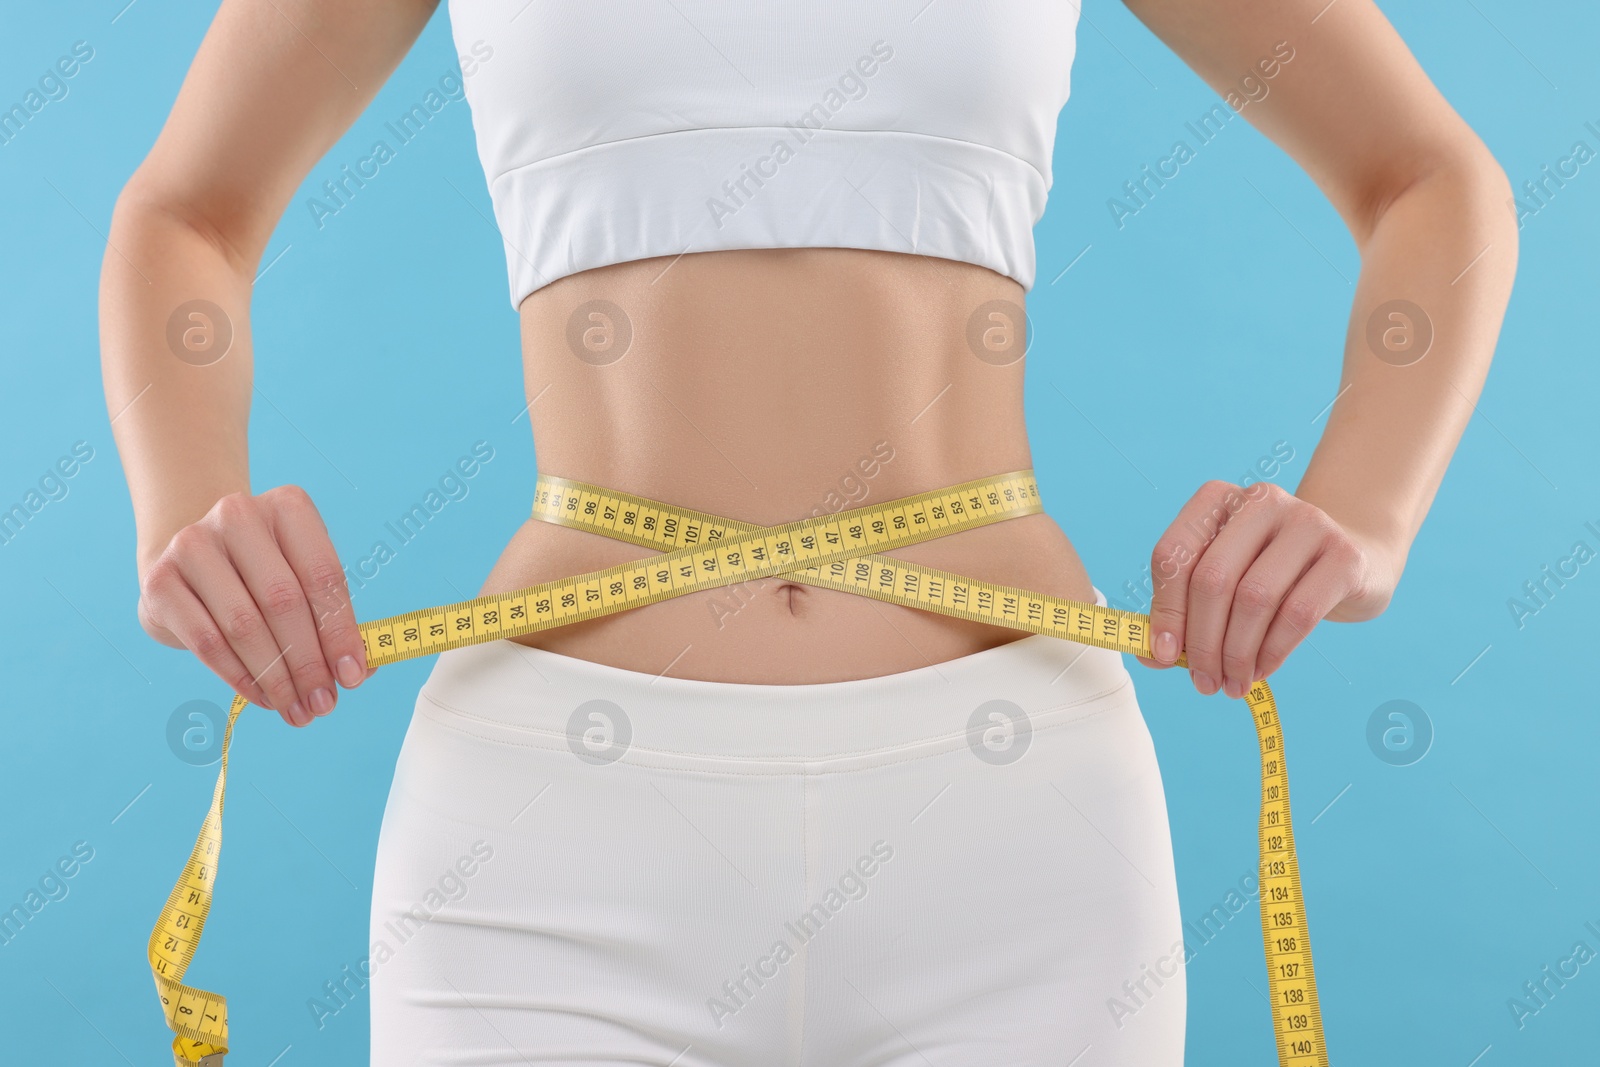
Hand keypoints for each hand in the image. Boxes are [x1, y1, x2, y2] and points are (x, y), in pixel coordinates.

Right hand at [138, 485, 372, 726]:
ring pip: (244, 625)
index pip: (323, 575)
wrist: (193, 560)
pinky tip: (262, 697)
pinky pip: (207, 641)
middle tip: (323, 704)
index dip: (341, 632)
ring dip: (276, 678)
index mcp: (288, 507)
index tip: (353, 677)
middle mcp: (239, 515)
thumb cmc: (264, 574)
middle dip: (309, 663)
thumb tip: (360, 670)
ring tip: (296, 710)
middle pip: (283, 601)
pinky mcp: (160, 581)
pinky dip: (240, 677)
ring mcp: (193, 544)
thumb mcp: (303, 580)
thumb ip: (333, 619)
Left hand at [1135, 480, 1396, 696]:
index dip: (1165, 610)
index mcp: (1217, 499)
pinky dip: (1273, 652)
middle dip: (1202, 641)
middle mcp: (1261, 500)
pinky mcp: (1344, 555)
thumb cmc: (1272, 574)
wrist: (1353, 560)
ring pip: (1254, 598)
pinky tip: (1262, 670)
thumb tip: (1151, 656)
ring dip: (1237, 654)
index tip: (1165, 656)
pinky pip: (1298, 613)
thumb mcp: (1223, 580)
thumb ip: (1183, 611)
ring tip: (1231, 683)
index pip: (1174, 554)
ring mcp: (1308, 522)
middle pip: (1212, 578)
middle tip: (1203, 682)